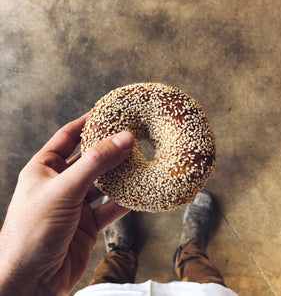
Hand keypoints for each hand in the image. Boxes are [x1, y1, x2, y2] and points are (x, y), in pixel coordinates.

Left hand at [0, 114, 134, 295]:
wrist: (30, 282)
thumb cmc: (32, 232)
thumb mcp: (64, 190)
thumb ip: (95, 164)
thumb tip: (123, 139)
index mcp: (45, 168)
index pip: (67, 136)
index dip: (87, 122)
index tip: (107, 112)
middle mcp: (61, 184)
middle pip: (90, 159)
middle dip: (110, 149)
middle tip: (132, 137)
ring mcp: (75, 205)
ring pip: (103, 184)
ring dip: (121, 175)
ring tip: (140, 162)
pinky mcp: (88, 224)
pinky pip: (110, 208)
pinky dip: (124, 201)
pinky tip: (138, 193)